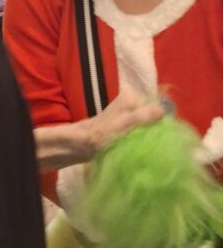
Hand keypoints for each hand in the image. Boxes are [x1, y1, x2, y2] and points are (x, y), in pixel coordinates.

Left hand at [33, 90, 163, 172]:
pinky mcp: (123, 127)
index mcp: (131, 98)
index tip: (167, 137)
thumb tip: (164, 110)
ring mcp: (127, 116)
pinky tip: (144, 150)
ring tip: (153, 149)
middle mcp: (130, 104)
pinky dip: (143, 140)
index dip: (164, 120)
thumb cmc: (101, 134)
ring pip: (146, 125)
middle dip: (157, 129)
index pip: (157, 106)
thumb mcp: (124, 125)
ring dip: (150, 136)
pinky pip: (139, 132)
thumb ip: (143, 117)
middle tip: (160, 145)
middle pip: (152, 116)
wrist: (80, 145)